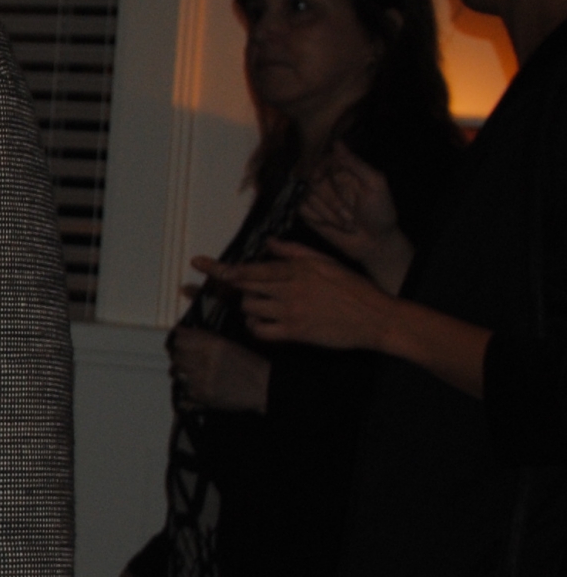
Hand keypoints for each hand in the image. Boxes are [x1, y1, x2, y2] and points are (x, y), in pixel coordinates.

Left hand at [166, 325, 269, 412]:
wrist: (263, 387)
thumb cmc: (248, 364)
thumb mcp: (228, 344)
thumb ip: (203, 338)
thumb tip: (179, 332)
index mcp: (214, 344)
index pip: (180, 339)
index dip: (178, 342)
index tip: (180, 344)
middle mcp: (206, 360)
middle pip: (176, 356)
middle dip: (180, 358)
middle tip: (189, 361)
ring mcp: (202, 379)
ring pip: (177, 372)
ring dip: (183, 372)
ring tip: (195, 373)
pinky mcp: (202, 395)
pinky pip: (184, 389)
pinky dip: (190, 387)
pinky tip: (202, 385)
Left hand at [191, 243, 392, 351]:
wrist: (376, 318)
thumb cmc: (354, 288)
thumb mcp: (326, 262)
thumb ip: (295, 252)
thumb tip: (270, 243)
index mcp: (297, 269)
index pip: (250, 268)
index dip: (221, 267)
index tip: (199, 263)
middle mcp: (290, 289)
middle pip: (244, 287)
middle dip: (231, 286)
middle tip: (226, 287)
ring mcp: (291, 312)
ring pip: (249, 307)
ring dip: (248, 306)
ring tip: (261, 304)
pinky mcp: (295, 333)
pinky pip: (260, 330)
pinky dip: (255, 327)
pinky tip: (262, 322)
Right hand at [300, 149, 411, 291]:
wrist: (373, 242)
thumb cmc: (380, 213)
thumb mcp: (375, 184)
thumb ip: (356, 163)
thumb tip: (337, 143)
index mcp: (344, 170)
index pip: (322, 159)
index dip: (320, 169)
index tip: (321, 177)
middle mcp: (328, 180)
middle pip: (312, 179)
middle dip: (331, 200)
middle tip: (350, 214)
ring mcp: (317, 196)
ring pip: (307, 195)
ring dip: (328, 213)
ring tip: (347, 223)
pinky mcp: (309, 212)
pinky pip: (302, 209)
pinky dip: (318, 218)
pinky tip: (332, 225)